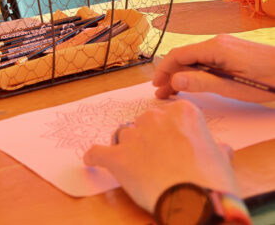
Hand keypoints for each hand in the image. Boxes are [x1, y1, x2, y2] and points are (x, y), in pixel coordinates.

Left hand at [83, 99, 237, 212]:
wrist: (193, 200)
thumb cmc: (211, 181)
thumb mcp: (221, 160)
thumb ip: (216, 149)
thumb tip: (220, 150)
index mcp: (183, 113)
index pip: (172, 114)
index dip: (173, 131)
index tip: (176, 143)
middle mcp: (155, 118)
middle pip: (146, 122)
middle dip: (150, 137)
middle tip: (160, 158)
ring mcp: (133, 136)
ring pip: (124, 135)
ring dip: (128, 147)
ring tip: (138, 166)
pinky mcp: (116, 156)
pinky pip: (97, 152)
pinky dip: (95, 157)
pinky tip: (92, 160)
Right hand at [153, 34, 274, 101]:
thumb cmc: (267, 80)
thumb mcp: (232, 87)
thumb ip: (202, 83)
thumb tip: (174, 81)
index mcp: (215, 47)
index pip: (178, 55)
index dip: (164, 70)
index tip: (157, 85)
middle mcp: (217, 41)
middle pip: (185, 56)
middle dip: (171, 74)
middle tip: (162, 93)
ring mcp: (225, 44)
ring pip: (195, 58)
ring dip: (183, 74)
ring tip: (175, 91)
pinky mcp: (232, 50)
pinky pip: (207, 58)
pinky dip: (196, 71)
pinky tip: (195, 82)